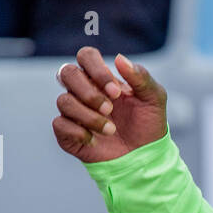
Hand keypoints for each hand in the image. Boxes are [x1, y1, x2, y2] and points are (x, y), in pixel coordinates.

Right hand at [52, 46, 167, 162]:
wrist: (145, 157)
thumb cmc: (147, 124)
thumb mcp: (154, 98)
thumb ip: (141, 77)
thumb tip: (119, 58)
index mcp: (102, 78)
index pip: (86, 56)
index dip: (97, 70)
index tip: (117, 92)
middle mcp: (84, 91)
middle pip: (67, 72)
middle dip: (89, 92)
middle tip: (110, 109)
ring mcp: (74, 111)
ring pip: (63, 101)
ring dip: (89, 116)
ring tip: (111, 130)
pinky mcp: (67, 132)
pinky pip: (59, 124)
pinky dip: (78, 132)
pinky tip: (94, 140)